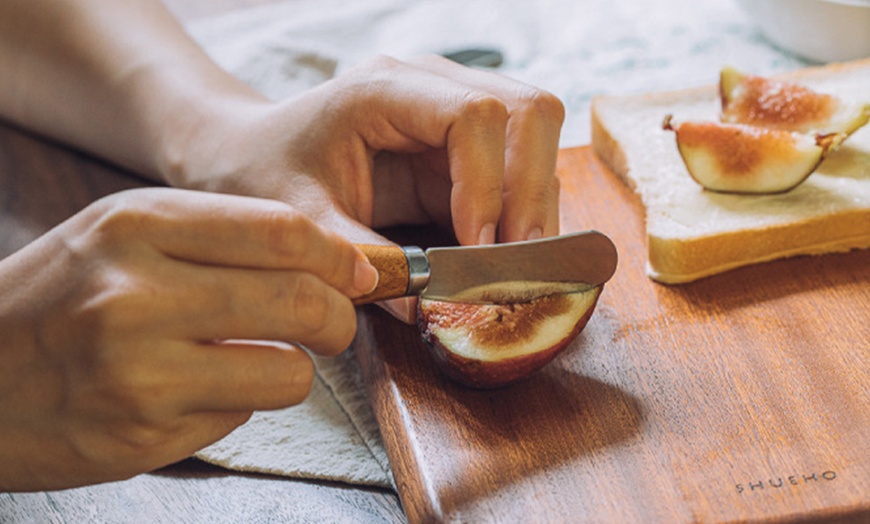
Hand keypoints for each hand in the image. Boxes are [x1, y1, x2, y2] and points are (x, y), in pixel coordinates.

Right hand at [0, 188, 377, 490]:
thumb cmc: (56, 299)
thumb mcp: (121, 234)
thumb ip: (221, 237)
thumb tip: (335, 262)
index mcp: (136, 225)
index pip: (283, 232)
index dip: (340, 256)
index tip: (358, 273)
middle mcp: (136, 293)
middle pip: (301, 301)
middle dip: (339, 317)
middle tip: (333, 323)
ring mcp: (138, 372)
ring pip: (288, 371)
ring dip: (294, 369)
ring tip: (259, 359)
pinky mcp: (140, 435)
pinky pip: (240, 415)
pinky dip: (237, 402)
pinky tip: (194, 391)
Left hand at [165, 56, 564, 320]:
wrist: (251, 154)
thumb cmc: (265, 172)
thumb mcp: (298, 220)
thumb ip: (357, 258)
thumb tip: (423, 309)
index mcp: (385, 90)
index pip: (475, 114)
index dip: (490, 183)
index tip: (477, 248)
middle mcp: (431, 87)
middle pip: (528, 112)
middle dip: (532, 192)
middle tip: (519, 263)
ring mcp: (453, 111)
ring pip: (537, 137)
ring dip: (536, 205)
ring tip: (514, 268)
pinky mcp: (462, 148)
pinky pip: (520, 170)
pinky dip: (524, 213)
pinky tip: (503, 256)